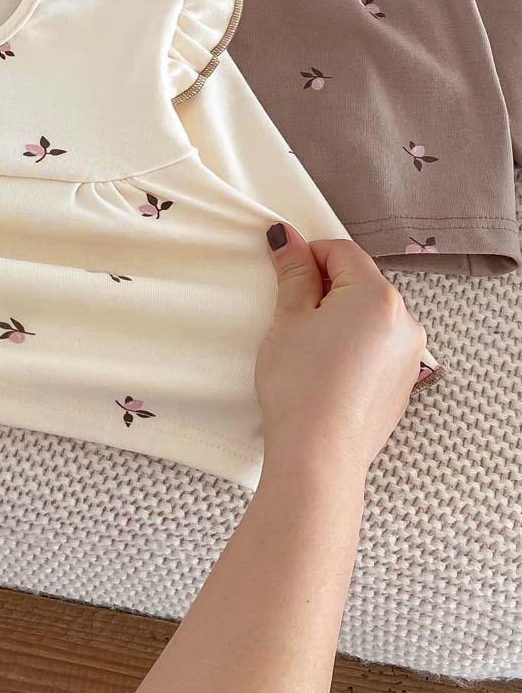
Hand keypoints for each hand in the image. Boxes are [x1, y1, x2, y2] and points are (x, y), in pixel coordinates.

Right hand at [257, 225, 425, 480]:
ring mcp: (410, 354)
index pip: (341, 251)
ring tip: (306, 345)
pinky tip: (325, 368)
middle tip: (289, 314)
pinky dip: (351, 343)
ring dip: (338, 315)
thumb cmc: (301, 384)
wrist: (319, 455)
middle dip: (323, 287)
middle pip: (359, 280)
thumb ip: (294, 272)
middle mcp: (405, 321)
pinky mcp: (403, 381)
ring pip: (368, 313)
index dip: (307, 255)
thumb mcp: (289, 318)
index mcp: (378, 296)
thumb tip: (287, 237)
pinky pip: (376, 344)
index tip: (282, 272)